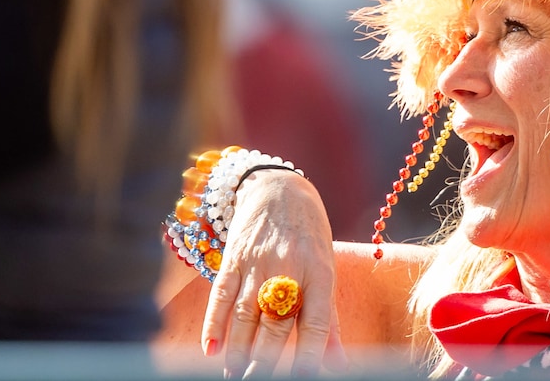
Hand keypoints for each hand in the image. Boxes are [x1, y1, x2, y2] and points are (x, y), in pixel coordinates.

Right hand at [201, 171, 348, 377]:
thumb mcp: (326, 271)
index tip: (301, 379)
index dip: (307, 354)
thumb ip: (327, 320)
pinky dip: (214, 323)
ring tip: (234, 375)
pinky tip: (211, 348)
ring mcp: (259, 262)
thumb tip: (338, 365)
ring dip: (238, 349)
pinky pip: (221, 294)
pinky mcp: (235, 256)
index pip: (314, 322)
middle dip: (264, 361)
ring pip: (246, 314)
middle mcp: (289, 268)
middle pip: (274, 323)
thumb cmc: (309, 237)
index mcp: (320, 274)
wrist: (279, 188)